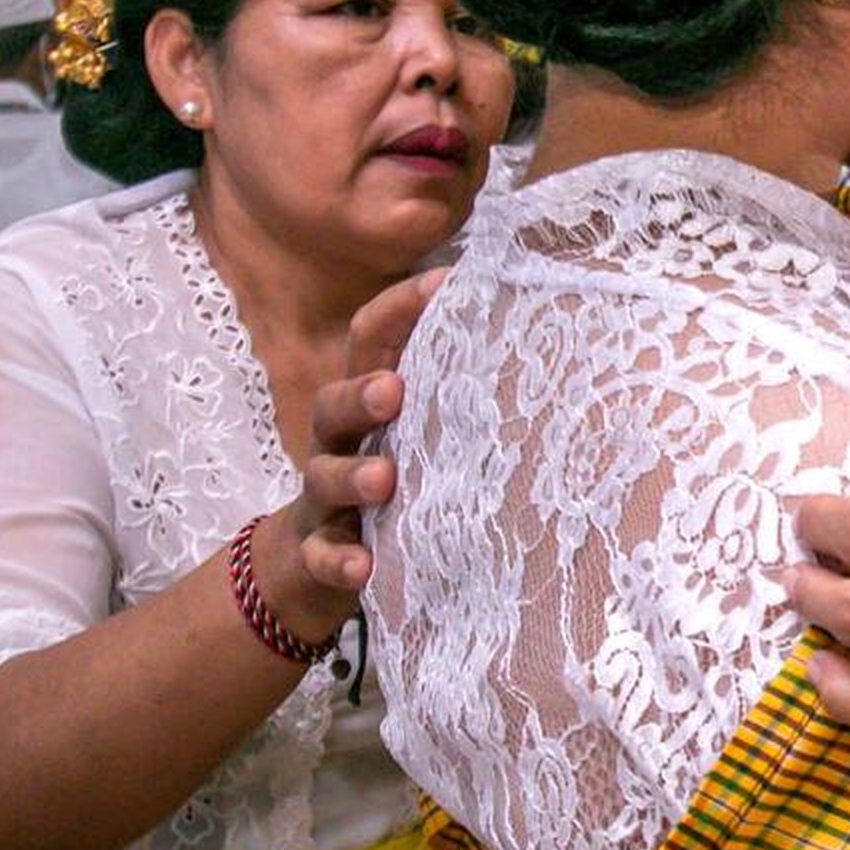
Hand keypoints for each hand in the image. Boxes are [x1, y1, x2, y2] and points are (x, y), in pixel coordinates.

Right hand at [256, 269, 447, 641]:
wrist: (317, 564)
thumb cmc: (391, 478)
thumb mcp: (417, 429)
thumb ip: (451, 388)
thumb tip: (532, 327)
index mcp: (367, 401)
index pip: (370, 341)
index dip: (399, 309)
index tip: (447, 281)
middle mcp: (340, 441)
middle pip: (333, 404)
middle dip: (360, 393)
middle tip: (393, 389)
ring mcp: (325, 498)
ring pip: (323, 477)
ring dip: (351, 476)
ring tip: (383, 479)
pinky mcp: (321, 551)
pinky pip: (324, 556)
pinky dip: (339, 560)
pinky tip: (362, 568)